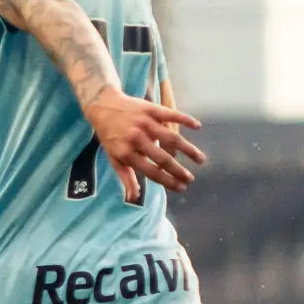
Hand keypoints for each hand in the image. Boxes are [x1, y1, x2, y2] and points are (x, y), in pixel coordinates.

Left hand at [82, 89, 205, 202]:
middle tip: (191, 179)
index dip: (167, 181)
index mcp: (126, 153)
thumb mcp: (113, 158)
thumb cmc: (110, 136)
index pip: (151, 171)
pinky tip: (197, 127)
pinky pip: (171, 114)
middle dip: (178, 171)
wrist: (102, 105)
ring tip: (200, 159)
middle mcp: (136, 138)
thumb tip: (133, 198)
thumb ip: (126, 177)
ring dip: (188, 149)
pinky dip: (185, 119)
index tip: (181, 187)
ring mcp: (144, 123)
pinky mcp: (151, 109)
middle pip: (162, 158)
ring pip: (171, 137)